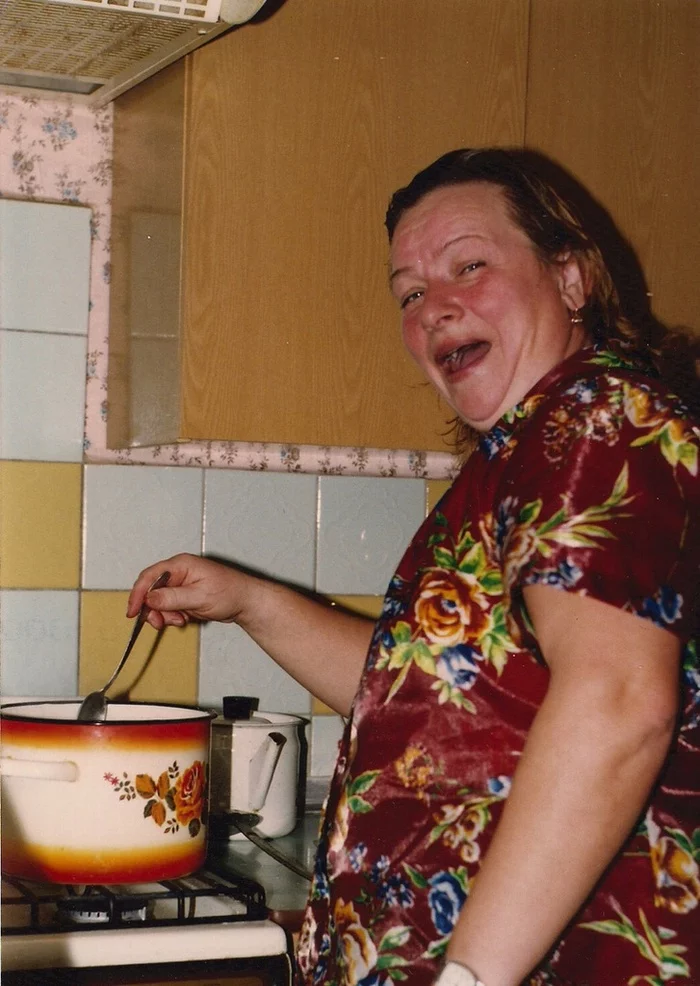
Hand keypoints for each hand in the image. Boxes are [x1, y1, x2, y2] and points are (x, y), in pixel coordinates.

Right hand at [127, 553, 249, 629]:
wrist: (246, 602)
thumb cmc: (230, 592)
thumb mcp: (199, 597)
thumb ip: (172, 598)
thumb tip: (150, 599)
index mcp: (181, 565)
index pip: (150, 576)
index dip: (138, 594)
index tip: (133, 611)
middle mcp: (179, 573)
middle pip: (152, 591)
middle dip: (153, 609)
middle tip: (160, 623)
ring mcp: (181, 585)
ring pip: (159, 602)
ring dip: (165, 615)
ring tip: (181, 620)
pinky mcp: (184, 596)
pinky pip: (169, 608)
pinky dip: (173, 617)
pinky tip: (186, 619)